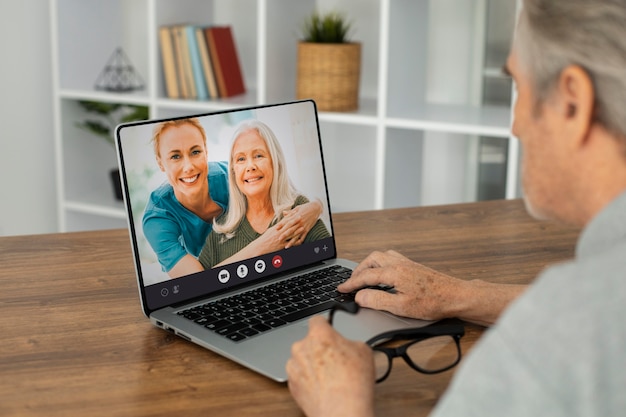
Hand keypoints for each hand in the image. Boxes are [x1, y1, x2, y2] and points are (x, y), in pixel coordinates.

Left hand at [276, 199, 322, 247]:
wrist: (316, 208)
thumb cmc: (306, 207)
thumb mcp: (297, 208)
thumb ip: (290, 212)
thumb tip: (283, 213)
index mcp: (296, 216)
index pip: (287, 221)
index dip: (281, 224)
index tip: (276, 228)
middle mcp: (299, 222)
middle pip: (291, 229)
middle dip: (285, 234)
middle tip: (279, 239)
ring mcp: (303, 226)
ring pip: (296, 235)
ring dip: (291, 241)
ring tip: (286, 246)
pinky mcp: (307, 229)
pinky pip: (303, 237)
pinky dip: (299, 241)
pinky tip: (295, 245)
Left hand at [286, 316, 375, 416]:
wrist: (341, 410)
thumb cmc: (353, 382)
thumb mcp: (364, 351)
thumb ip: (350, 342)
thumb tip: (348, 346)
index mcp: (319, 334)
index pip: (317, 320)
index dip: (325, 326)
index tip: (328, 330)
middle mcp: (301, 347)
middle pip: (309, 341)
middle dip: (320, 348)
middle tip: (335, 360)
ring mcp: (294, 366)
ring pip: (303, 359)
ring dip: (312, 364)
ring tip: (330, 377)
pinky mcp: (291, 384)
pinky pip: (299, 376)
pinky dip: (308, 380)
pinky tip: (322, 387)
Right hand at [338, 250, 466, 321]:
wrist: (456, 296)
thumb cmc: (433, 302)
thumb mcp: (401, 307)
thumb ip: (377, 300)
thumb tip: (359, 296)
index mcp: (394, 272)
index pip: (365, 276)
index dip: (350, 283)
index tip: (341, 289)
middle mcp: (399, 263)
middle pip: (372, 260)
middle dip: (358, 270)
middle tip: (351, 282)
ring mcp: (407, 263)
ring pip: (381, 256)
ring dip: (369, 265)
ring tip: (364, 277)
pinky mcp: (414, 266)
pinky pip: (391, 258)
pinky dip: (381, 264)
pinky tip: (384, 274)